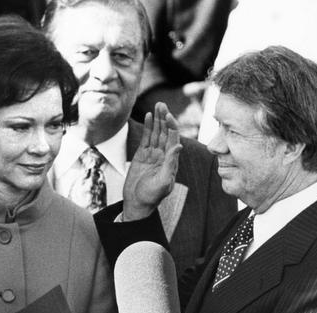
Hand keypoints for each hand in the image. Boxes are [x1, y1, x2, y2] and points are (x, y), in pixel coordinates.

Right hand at [122, 102, 181, 220]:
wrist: (137, 204)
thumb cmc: (151, 196)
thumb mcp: (163, 182)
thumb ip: (171, 164)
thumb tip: (179, 146)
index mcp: (171, 160)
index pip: (173, 138)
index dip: (171, 125)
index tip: (167, 115)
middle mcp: (163, 155)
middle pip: (165, 132)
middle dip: (164, 118)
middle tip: (161, 104)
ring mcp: (152, 154)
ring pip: (156, 133)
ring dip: (156, 120)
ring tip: (156, 106)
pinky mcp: (141, 156)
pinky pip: (145, 138)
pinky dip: (147, 127)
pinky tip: (147, 117)